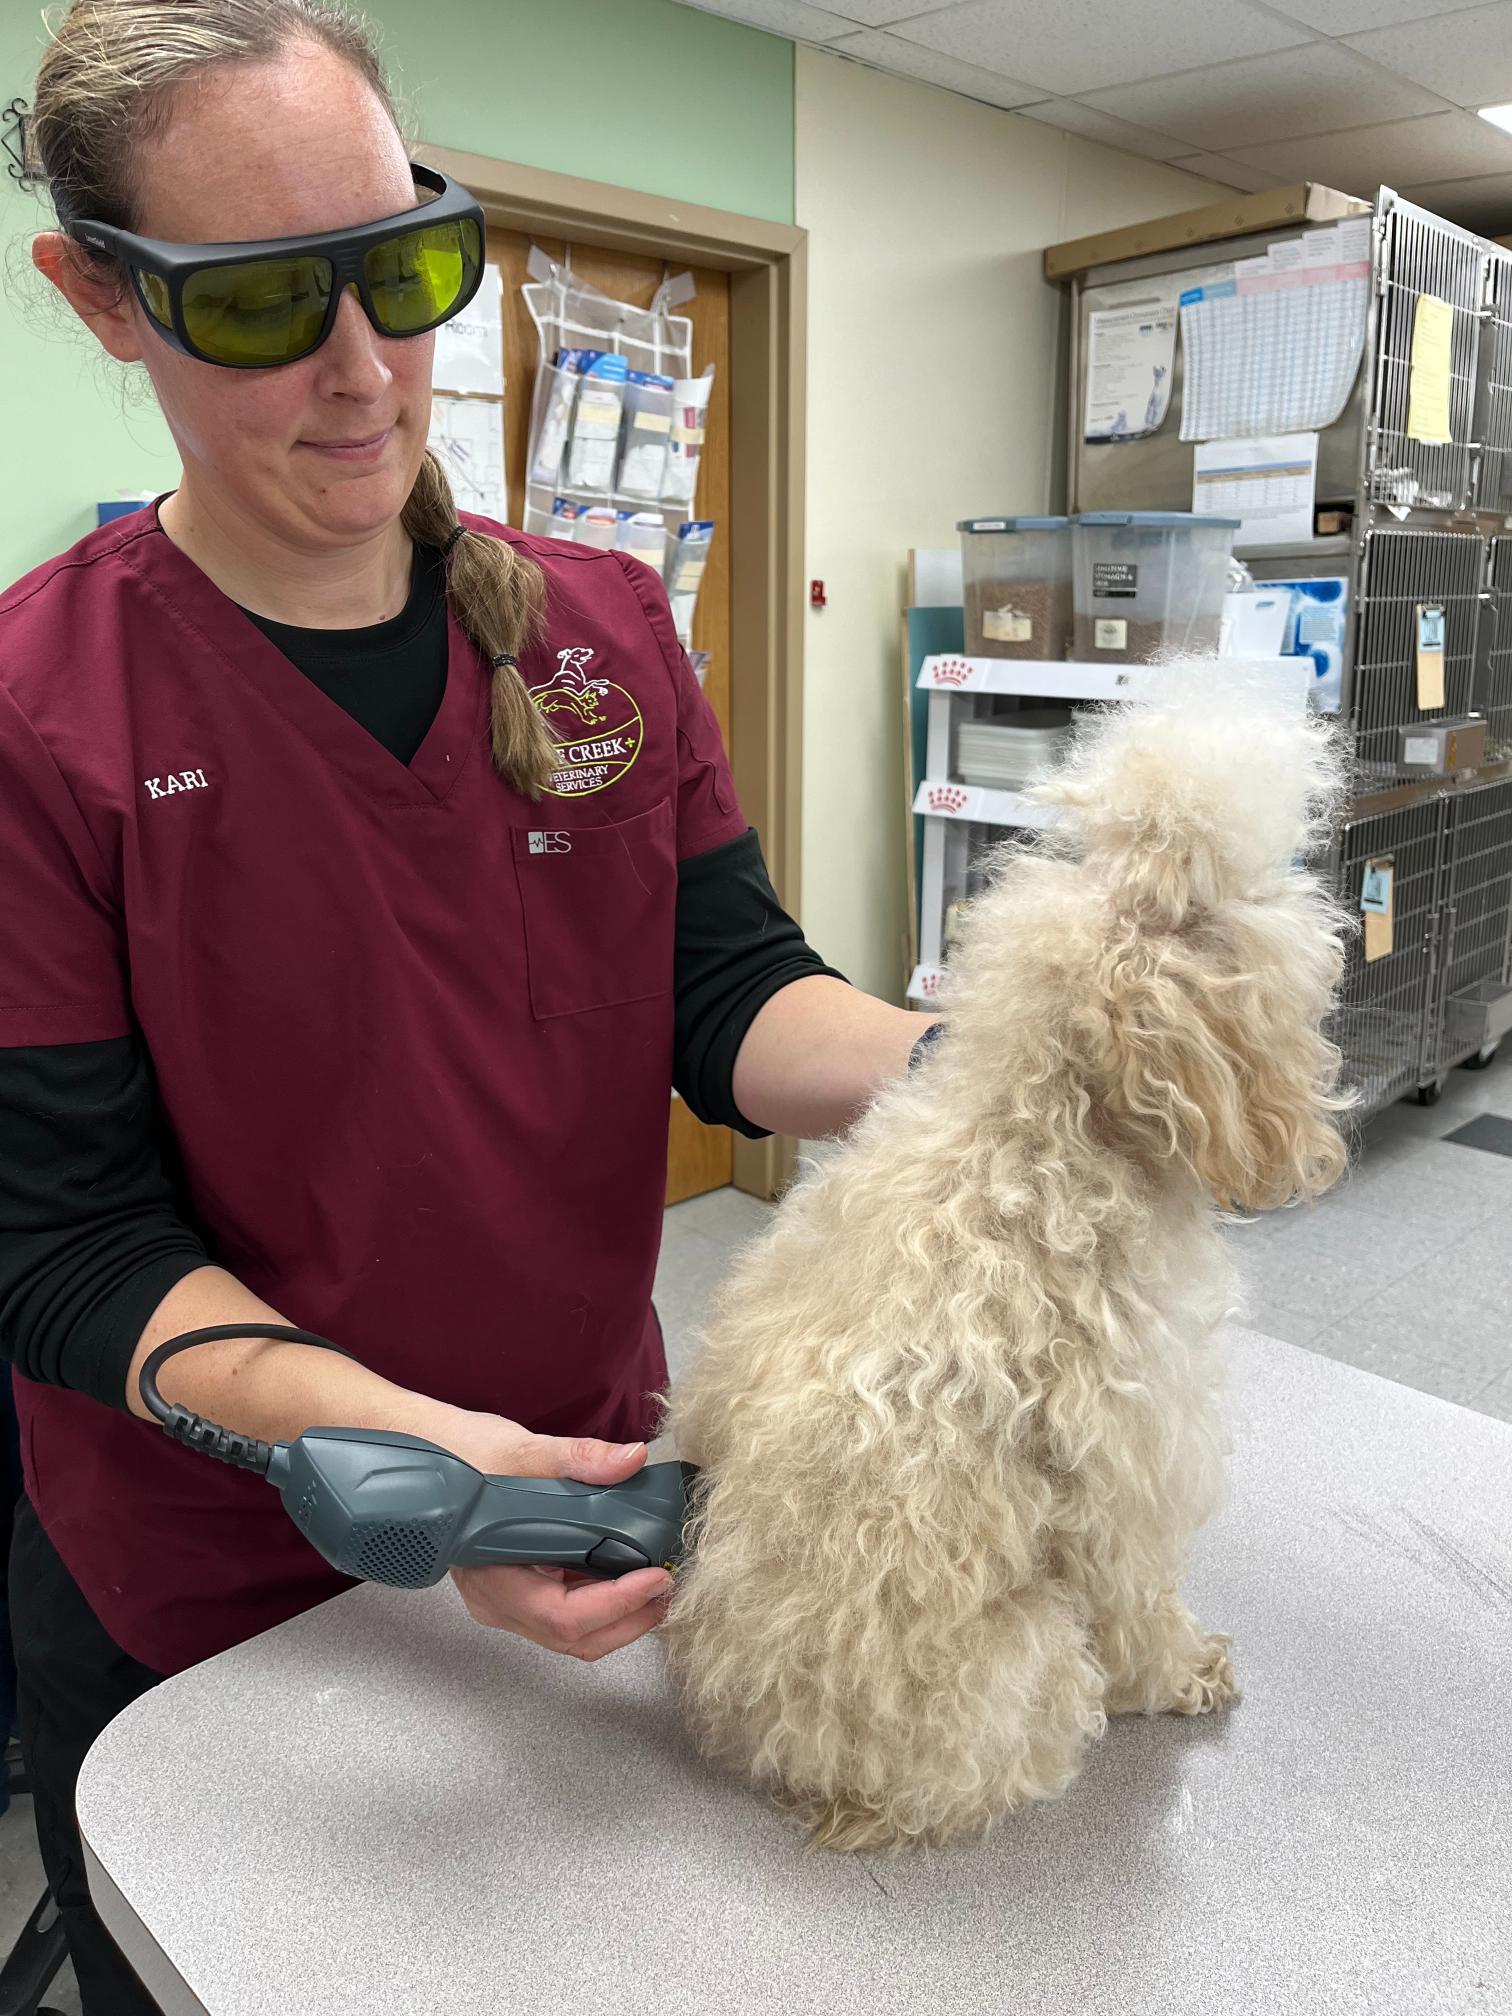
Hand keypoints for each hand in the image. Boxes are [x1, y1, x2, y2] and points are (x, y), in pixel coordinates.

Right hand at [441, 1417, 674, 1662]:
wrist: (438, 1455)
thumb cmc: (467, 1456)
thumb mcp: (524, 1452)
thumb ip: (579, 1458)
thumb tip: (632, 1459)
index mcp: (493, 1578)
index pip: (561, 1615)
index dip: (615, 1603)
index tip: (656, 1576)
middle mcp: (498, 1602)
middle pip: (572, 1637)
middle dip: (628, 1619)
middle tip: (669, 1586)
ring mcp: (508, 1603)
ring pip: (572, 1634)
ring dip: (621, 1617)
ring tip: (658, 1584)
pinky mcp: (522, 1592)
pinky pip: (568, 1615)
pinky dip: (604, 1604)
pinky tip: (629, 1574)